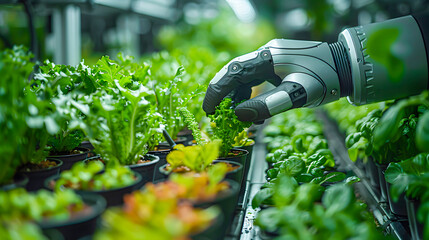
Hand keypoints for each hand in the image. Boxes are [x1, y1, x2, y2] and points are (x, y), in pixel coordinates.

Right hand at [202, 39, 343, 122]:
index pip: (234, 72)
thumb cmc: (327, 79)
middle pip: (235, 73)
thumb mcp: (297, 94)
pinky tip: (251, 110)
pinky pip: (255, 79)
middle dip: (224, 95)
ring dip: (236, 97)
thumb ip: (267, 105)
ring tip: (235, 118)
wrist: (347, 67)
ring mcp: (271, 58)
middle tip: (218, 117)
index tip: (209, 110)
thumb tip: (239, 115)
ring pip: (243, 77)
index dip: (217, 91)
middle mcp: (266, 54)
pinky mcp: (277, 65)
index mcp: (269, 57)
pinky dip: (248, 95)